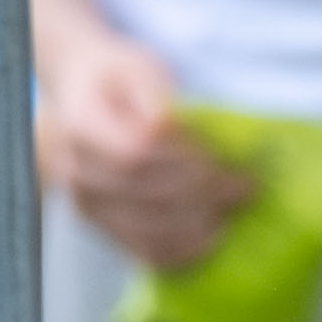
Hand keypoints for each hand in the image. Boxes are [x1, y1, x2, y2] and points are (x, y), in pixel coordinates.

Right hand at [41, 29, 253, 274]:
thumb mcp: (137, 69)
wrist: (84, 99)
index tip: (229, 161)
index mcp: (80, 126)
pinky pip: (145, 251)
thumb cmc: (119, 82)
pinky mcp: (102, 226)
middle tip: (245, 186)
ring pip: (147, 229)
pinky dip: (184, 250)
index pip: (136, 152)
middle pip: (145, 193)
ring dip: (200, 223)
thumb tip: (174, 125)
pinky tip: (210, 235)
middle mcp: (76, 171)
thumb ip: (155, 94)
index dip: (187, 160)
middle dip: (204, 193)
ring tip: (231, 208)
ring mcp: (86, 203)